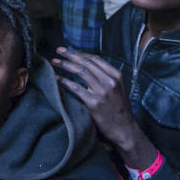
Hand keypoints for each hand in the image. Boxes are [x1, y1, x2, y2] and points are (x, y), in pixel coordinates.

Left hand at [51, 47, 157, 168]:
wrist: (124, 129)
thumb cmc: (118, 108)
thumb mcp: (117, 88)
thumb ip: (105, 76)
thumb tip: (84, 64)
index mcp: (116, 75)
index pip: (95, 59)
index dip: (79, 53)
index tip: (67, 51)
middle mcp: (110, 81)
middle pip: (86, 63)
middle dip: (70, 55)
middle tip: (58, 51)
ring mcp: (102, 92)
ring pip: (81, 72)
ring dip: (65, 65)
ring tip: (55, 62)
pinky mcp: (94, 103)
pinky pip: (76, 88)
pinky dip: (65, 81)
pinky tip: (57, 78)